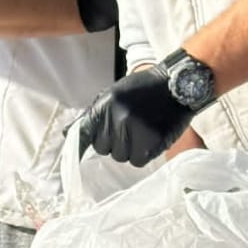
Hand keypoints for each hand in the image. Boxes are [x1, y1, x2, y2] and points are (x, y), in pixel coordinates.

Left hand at [78, 60, 192, 165]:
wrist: (180, 85)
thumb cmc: (145, 90)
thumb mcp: (115, 93)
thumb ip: (94, 114)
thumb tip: (68, 133)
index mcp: (106, 104)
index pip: (85, 132)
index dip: (81, 145)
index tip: (73, 158)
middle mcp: (117, 118)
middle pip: (103, 148)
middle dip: (113, 142)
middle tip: (129, 128)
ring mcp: (134, 131)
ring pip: (121, 156)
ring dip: (129, 149)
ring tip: (142, 130)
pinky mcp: (151, 143)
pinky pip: (137, 161)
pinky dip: (143, 154)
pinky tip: (151, 138)